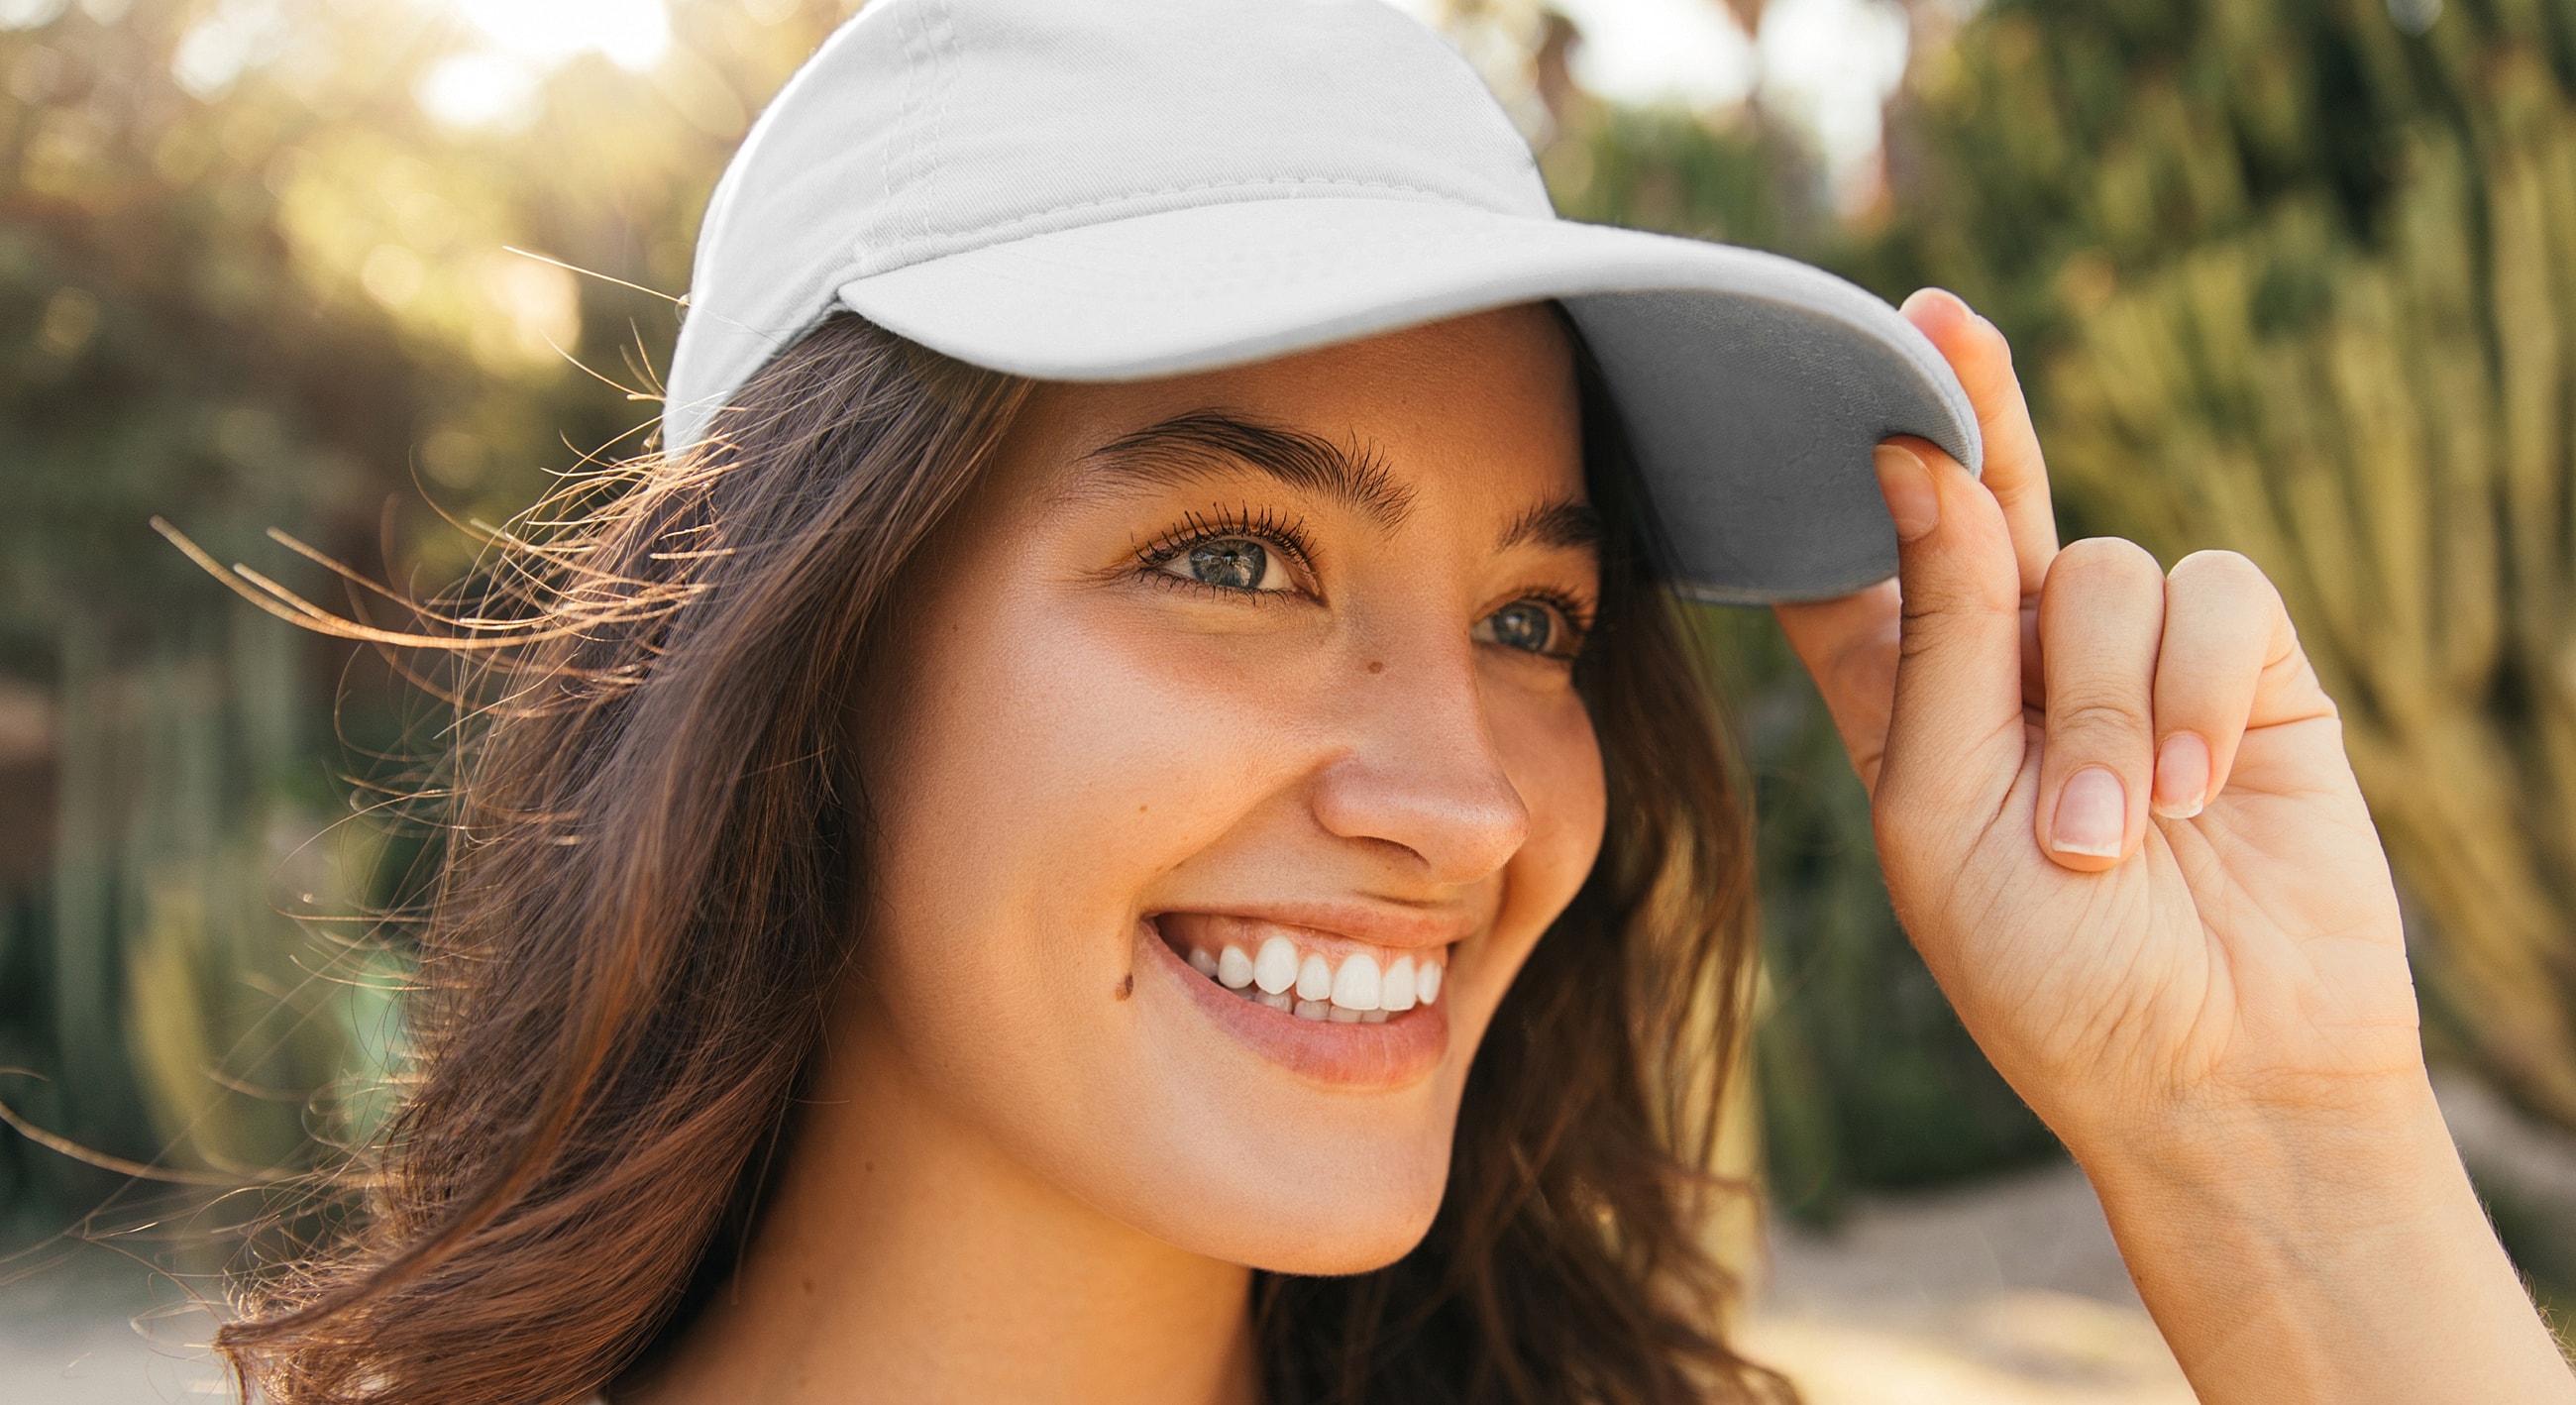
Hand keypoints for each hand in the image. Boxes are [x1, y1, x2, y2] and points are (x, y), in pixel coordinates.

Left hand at [1776, 288, 2420, 1157]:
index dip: (1834, 486)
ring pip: (2103, 571)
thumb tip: (1926, 460)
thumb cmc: (2049, 974)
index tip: (1796, 387)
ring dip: (2106, 712)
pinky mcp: (2248, 668)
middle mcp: (2016, 663)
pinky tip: (2200, 790)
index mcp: (1909, 705)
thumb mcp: (1944, 808)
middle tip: (1939, 315)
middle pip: (1986, 501)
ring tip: (2110, 842)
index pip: (1857, 571)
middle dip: (1971, 409)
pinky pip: (2214, 593)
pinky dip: (2197, 691)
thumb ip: (1940, 635)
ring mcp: (2134, 661)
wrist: (2216, 1074)